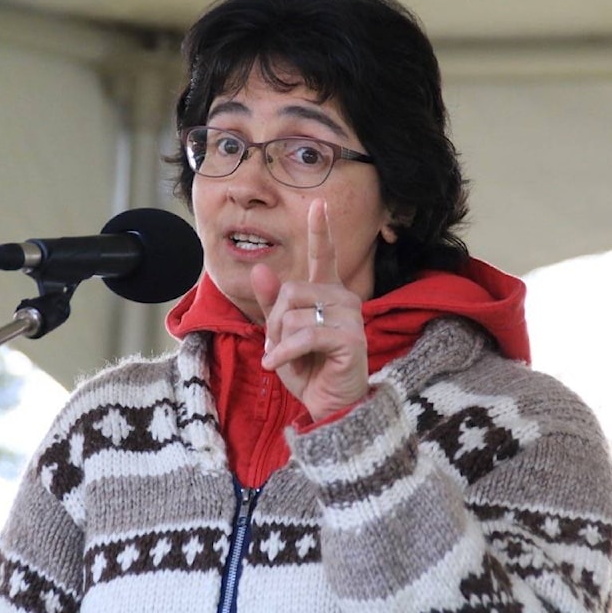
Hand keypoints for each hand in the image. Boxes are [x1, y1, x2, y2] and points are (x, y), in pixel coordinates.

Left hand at [250, 199, 369, 420]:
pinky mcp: (350, 340)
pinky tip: (277, 367)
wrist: (329, 408)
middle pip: (291, 292)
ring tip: (287, 360)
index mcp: (328, 294)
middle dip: (274, 323)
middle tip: (279, 349)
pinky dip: (284, 353)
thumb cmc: (309, 371)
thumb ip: (272, 303)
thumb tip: (260, 269)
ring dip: (279, 342)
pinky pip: (304, 335)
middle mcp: (344, 299)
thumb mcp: (282, 335)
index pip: (324, 257)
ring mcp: (351, 318)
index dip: (320, 231)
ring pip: (294, 314)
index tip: (318, 203)